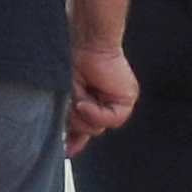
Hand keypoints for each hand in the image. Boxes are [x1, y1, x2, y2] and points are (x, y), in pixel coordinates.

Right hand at [63, 38, 139, 153]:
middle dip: (76, 122)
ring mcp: (115, 103)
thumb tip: (69, 145)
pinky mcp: (125, 100)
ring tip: (76, 97)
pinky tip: (86, 102)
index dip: (74, 141)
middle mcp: (102, 104)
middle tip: (68, 107)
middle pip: (89, 130)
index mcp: (88, 102)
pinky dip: (96, 113)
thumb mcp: (67, 96)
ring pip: (98, 127)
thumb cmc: (72, 61)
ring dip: (83, 115)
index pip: (84, 130)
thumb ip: (71, 121)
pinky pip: (112, 119)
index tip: (66, 149)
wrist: (86, 42)